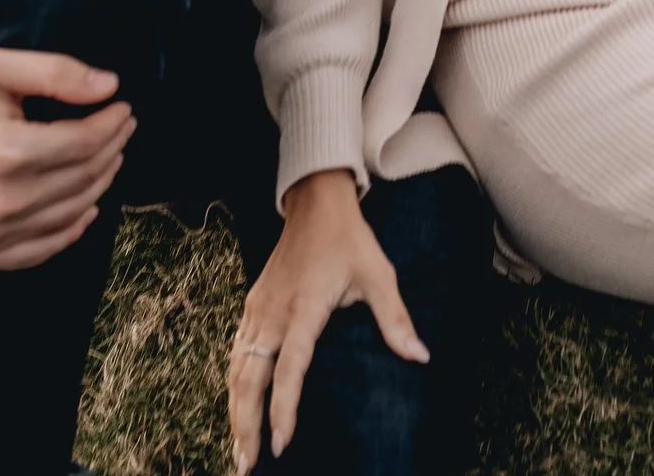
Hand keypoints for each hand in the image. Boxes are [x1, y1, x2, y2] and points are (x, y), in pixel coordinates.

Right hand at [0, 49, 131, 270]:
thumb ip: (55, 72)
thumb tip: (110, 86)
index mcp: (4, 152)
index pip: (85, 143)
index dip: (113, 124)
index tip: (123, 109)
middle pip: (83, 179)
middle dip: (112, 150)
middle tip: (120, 131)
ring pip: (70, 215)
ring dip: (99, 185)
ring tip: (106, 160)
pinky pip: (38, 250)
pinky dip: (70, 230)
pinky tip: (85, 208)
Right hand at [229, 169, 428, 469]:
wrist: (315, 204)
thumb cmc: (349, 241)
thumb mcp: (379, 275)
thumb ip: (396, 319)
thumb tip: (420, 356)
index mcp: (304, 309)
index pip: (290, 368)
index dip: (283, 408)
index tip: (282, 443)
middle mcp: (274, 313)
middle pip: (250, 378)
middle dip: (246, 424)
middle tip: (247, 465)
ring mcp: (258, 310)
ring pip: (237, 370)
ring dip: (235, 411)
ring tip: (240, 451)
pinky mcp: (252, 307)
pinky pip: (236, 354)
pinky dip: (233, 386)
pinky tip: (236, 409)